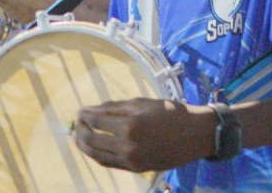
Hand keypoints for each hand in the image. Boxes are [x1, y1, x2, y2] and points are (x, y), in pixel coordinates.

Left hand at [74, 99, 211, 171]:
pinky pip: (109, 164)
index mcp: (130, 124)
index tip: (79, 111)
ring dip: (85, 146)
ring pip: (98, 156)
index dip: (85, 115)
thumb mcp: (141, 103)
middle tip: (77, 124)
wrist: (195, 134)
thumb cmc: (169, 112)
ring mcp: (131, 160)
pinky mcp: (136, 169)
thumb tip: (89, 109)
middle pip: (92, 140)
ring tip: (80, 137)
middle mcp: (128, 145)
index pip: (96, 121)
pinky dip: (98, 156)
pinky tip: (94, 148)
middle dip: (80, 131)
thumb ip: (113, 107)